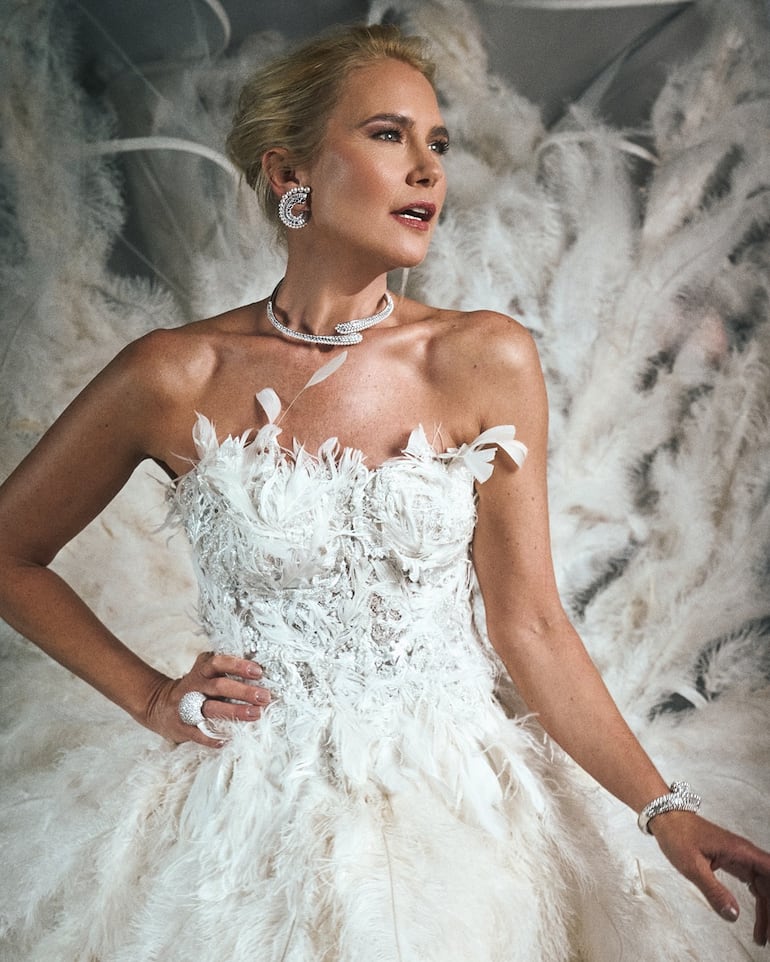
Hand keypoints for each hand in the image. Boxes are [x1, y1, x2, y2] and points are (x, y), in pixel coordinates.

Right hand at [143, 651, 270, 746]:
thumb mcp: (203, 672)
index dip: (238, 665)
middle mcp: (194, 686)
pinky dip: (212, 737)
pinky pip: (197, 733)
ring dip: (235, 712)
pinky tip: (228, 739)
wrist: (159, 705)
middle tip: (264, 697)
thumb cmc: (194, 687)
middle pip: (220, 686)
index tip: (258, 671)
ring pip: (211, 709)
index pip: (219, 663)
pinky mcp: (180, 726)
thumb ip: (224, 669)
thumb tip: (259, 671)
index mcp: (201, 670)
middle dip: (244, 691)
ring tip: (256, 714)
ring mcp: (186, 706)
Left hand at [652, 810, 769, 945]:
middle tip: (767, 933)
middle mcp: (744, 853)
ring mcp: (739, 857)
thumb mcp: (693, 866)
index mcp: (740, 851)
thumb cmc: (677, 834)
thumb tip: (733, 914)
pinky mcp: (732, 860)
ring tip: (762, 934)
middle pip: (769, 883)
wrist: (666, 818)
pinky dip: (756, 900)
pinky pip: (752, 882)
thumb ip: (714, 891)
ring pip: (762, 886)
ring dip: (765, 909)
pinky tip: (757, 916)